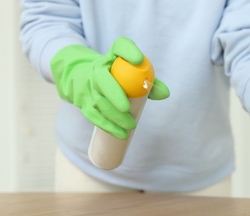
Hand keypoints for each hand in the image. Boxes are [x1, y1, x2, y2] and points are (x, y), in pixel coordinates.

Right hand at [50, 36, 169, 138]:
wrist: (84, 79)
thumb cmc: (117, 76)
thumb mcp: (132, 73)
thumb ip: (150, 82)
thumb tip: (165, 93)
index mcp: (112, 56)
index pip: (120, 46)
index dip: (128, 51)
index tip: (138, 59)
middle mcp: (97, 68)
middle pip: (102, 79)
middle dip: (113, 93)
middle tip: (126, 108)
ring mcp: (89, 86)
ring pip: (98, 101)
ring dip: (114, 115)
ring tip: (131, 125)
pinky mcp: (84, 103)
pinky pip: (94, 115)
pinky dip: (108, 126)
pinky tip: (121, 133)